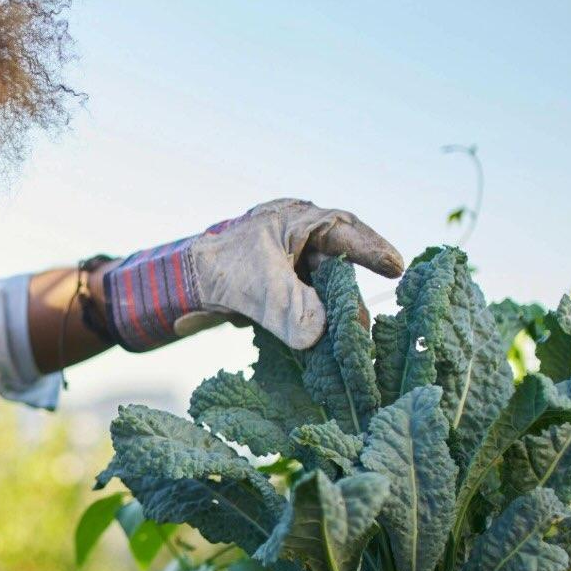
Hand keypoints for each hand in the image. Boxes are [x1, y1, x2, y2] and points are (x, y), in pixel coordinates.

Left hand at [100, 198, 403, 350]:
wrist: (172, 287)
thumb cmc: (214, 272)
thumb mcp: (256, 290)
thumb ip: (289, 309)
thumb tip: (320, 335)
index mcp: (295, 221)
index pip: (345, 231)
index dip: (373, 250)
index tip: (398, 268)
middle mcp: (296, 238)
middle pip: (336, 266)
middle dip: (350, 298)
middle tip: (365, 329)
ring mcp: (287, 262)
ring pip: (321, 288)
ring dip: (331, 316)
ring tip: (348, 346)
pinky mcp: (278, 288)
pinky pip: (305, 304)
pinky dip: (312, 324)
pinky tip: (319, 349)